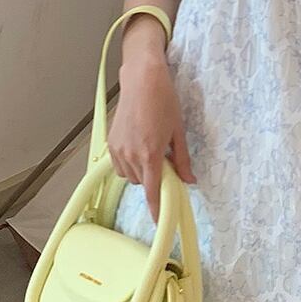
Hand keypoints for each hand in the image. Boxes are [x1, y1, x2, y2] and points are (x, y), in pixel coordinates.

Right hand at [109, 55, 196, 223]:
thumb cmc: (164, 101)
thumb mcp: (178, 131)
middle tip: (164, 162)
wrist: (142, 79)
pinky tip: (138, 147)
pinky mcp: (111, 141)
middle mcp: (130, 154)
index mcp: (150, 154)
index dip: (156, 209)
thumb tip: (189, 180)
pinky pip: (119, 164)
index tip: (160, 222)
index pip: (151, 191)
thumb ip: (182, 160)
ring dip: (139, 172)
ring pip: (128, 175)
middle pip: (140, 183)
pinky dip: (128, 163)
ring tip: (150, 150)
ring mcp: (117, 148)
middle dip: (151, 179)